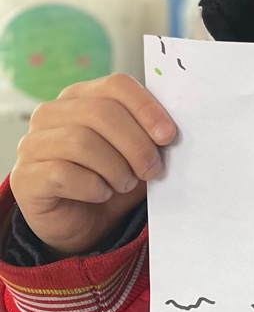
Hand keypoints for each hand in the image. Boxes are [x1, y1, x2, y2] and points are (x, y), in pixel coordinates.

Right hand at [10, 75, 176, 255]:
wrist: (84, 226)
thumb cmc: (111, 182)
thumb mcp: (137, 156)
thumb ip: (150, 137)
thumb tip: (170, 130)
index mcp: (81, 97)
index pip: (116, 85)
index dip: (147, 108)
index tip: (168, 136)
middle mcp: (51, 114)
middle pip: (101, 112)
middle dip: (136, 144)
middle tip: (152, 170)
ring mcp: (32, 144)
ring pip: (82, 142)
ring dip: (116, 169)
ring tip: (124, 184)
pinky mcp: (24, 177)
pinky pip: (63, 174)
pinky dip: (93, 187)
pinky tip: (101, 195)